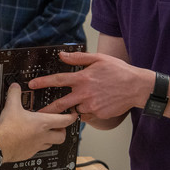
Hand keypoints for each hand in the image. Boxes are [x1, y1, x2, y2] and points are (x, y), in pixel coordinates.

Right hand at [0, 83, 77, 161]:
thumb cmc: (8, 129)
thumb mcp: (11, 106)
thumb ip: (15, 94)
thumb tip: (15, 87)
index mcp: (43, 123)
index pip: (64, 121)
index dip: (71, 117)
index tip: (73, 114)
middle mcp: (43, 136)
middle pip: (62, 136)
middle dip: (63, 131)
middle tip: (60, 126)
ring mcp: (37, 146)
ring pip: (52, 144)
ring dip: (51, 139)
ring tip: (47, 133)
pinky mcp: (29, 153)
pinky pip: (39, 150)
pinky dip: (39, 146)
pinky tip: (32, 141)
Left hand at [30, 51, 152, 121]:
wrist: (137, 87)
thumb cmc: (119, 71)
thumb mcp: (99, 59)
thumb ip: (78, 58)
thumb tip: (62, 56)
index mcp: (83, 78)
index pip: (57, 80)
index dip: (43, 82)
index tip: (32, 84)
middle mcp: (84, 93)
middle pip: (60, 103)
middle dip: (47, 109)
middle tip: (38, 113)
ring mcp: (91, 105)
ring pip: (76, 109)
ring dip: (76, 106)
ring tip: (87, 99)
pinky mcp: (98, 114)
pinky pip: (87, 114)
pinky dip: (87, 110)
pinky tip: (96, 103)